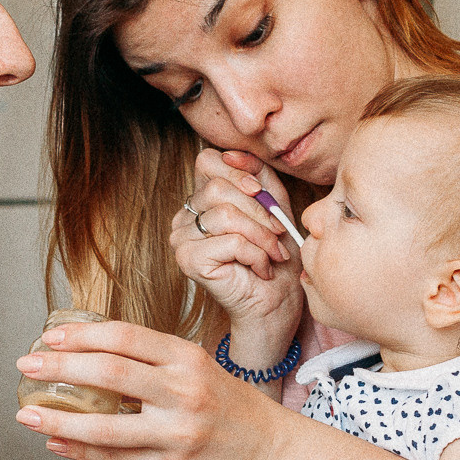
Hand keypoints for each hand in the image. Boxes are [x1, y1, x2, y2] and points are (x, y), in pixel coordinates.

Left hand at [14, 318, 285, 459]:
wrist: (266, 446)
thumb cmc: (224, 401)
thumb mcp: (195, 365)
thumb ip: (150, 359)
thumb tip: (85, 351)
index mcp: (187, 358)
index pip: (126, 337)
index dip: (82, 335)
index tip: (49, 336)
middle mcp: (183, 392)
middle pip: (111, 374)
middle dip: (61, 368)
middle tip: (27, 365)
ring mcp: (177, 432)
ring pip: (107, 426)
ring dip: (59, 420)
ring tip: (27, 415)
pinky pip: (117, 459)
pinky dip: (81, 451)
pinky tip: (54, 442)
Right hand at [170, 149, 303, 347]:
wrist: (275, 304)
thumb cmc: (276, 258)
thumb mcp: (274, 206)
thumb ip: (259, 176)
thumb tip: (236, 156)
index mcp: (201, 199)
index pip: (207, 160)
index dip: (238, 171)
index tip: (260, 191)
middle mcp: (185, 216)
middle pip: (219, 188)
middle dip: (259, 212)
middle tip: (278, 235)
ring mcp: (181, 238)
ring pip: (225, 214)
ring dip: (261, 237)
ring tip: (273, 254)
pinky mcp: (188, 260)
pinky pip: (230, 241)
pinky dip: (256, 254)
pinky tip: (261, 269)